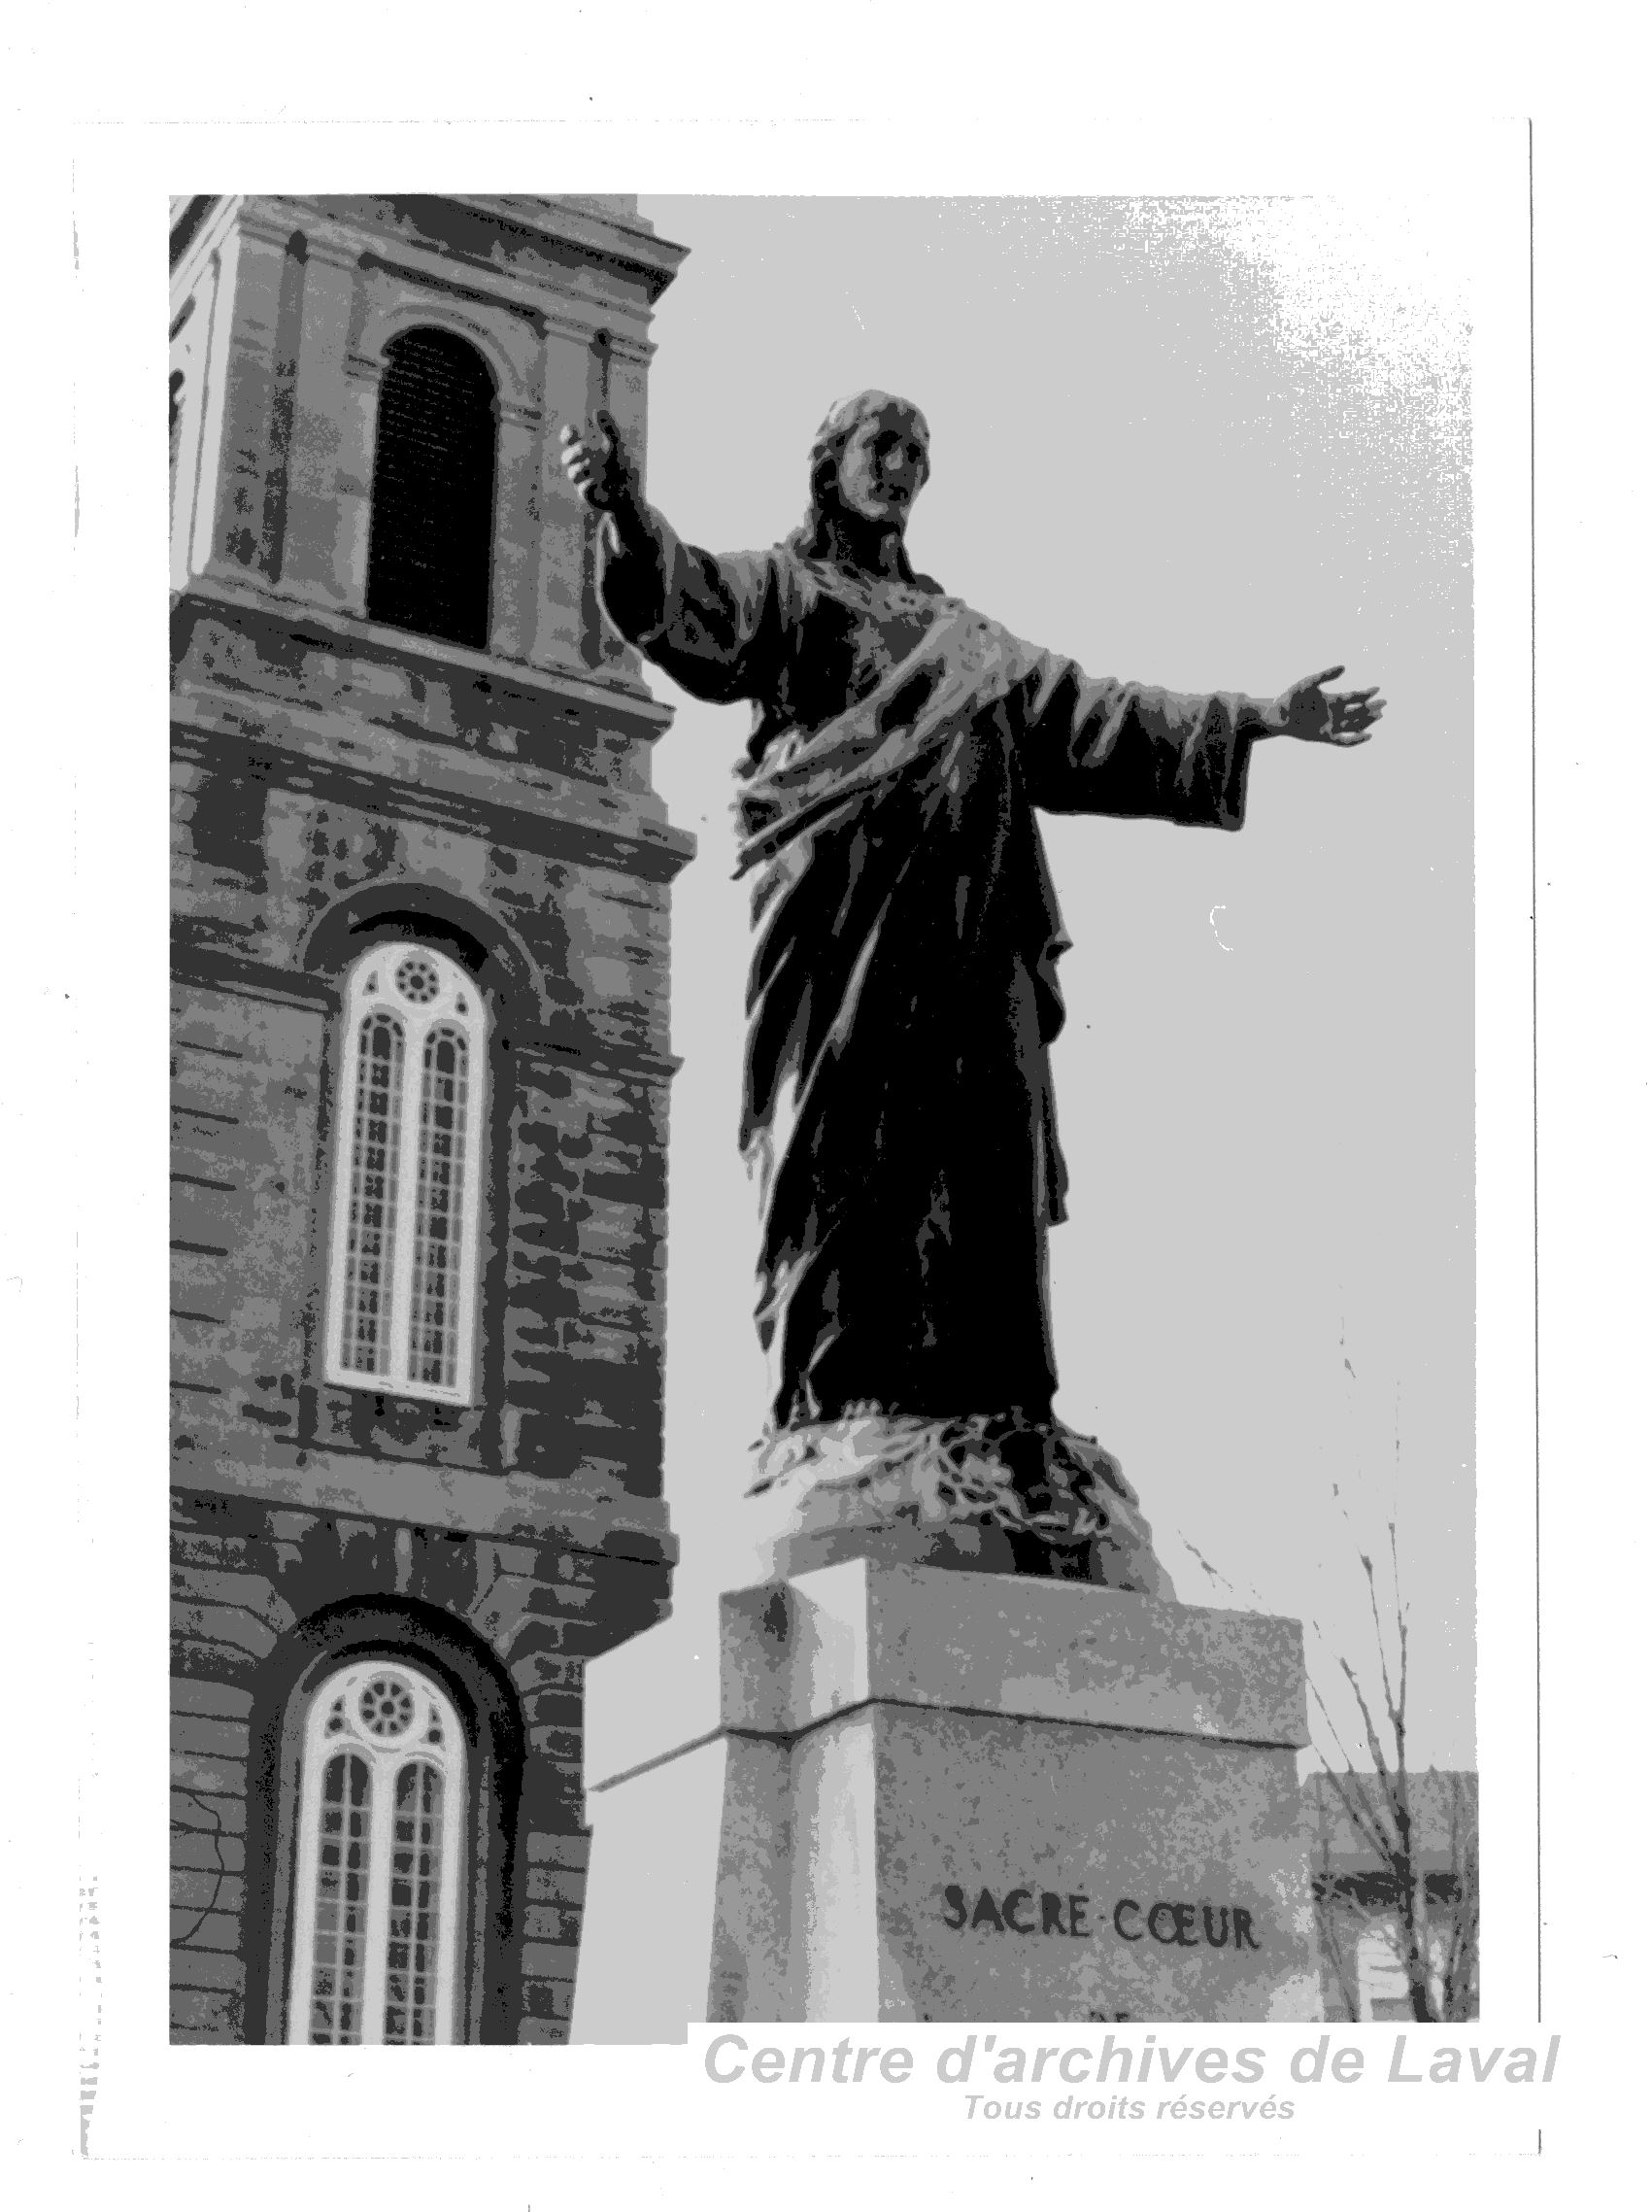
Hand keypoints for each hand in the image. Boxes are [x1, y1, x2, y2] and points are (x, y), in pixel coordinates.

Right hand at [558, 409, 641, 524]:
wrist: (630, 492)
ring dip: (583, 468)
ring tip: (597, 466)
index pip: (569, 440)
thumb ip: (609, 428)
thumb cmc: (622, 467)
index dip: (567, 435)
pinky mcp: (587, 495)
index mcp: (586, 450)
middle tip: (586, 448)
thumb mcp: (618, 445)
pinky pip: (582, 489)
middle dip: (574, 451)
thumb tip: (599, 410)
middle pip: (566, 457)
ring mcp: (582, 480)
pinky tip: (599, 480)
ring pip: (572, 473)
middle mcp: (581, 465)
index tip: (572, 429)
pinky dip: (590, 483)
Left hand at [1270, 665, 1385, 745]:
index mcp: (1333, 700)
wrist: (1278, 715)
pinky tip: (1368, 735)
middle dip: (1371, 707)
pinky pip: (1344, 741)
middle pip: (1358, 711)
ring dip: (1367, 720)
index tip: (1378, 688)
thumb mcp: (1309, 683)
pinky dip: (1356, 739)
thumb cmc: (1291, 697)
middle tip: (1385, 703)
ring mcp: (1330, 726)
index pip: (1354, 697)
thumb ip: (1326, 675)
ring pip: (1354, 724)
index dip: (1366, 693)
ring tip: (1379, 715)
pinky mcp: (1325, 737)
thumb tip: (1345, 667)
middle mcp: (1334, 713)